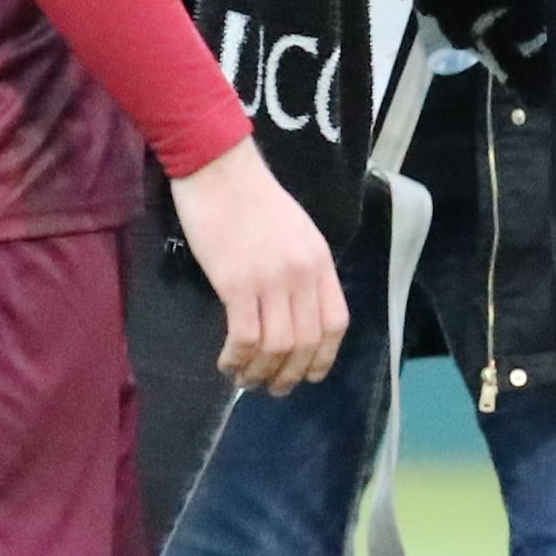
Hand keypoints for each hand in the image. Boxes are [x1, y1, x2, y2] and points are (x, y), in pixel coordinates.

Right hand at [172, 138, 347, 391]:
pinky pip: (245, 336)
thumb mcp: (295, 231)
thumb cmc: (251, 196)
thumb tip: (294, 310)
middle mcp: (303, 274)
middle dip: (289, 374)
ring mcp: (272, 279)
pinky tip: (227, 363)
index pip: (336, 322)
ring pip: (277, 347)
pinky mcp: (237, 282)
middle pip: (307, 342)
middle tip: (270, 388)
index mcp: (320, 261)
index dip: (323, 357)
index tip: (307, 374)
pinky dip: (237, 358)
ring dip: (260, 372)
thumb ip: (302, 267)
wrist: (219, 167)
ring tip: (244, 380)